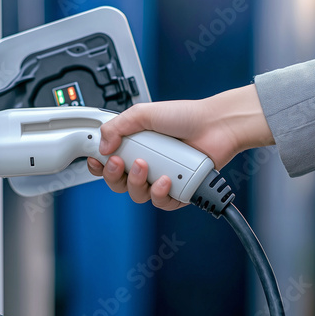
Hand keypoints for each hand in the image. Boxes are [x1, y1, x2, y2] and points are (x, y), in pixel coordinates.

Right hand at [87, 84, 273, 210]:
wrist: (217, 126)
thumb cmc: (186, 116)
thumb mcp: (144, 113)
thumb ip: (117, 126)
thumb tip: (102, 147)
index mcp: (134, 146)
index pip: (108, 162)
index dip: (99, 165)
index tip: (97, 160)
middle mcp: (145, 164)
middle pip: (118, 182)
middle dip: (114, 175)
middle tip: (119, 162)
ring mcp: (160, 178)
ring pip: (137, 194)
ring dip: (137, 183)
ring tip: (146, 166)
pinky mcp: (177, 191)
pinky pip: (161, 202)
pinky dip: (160, 194)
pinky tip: (166, 180)